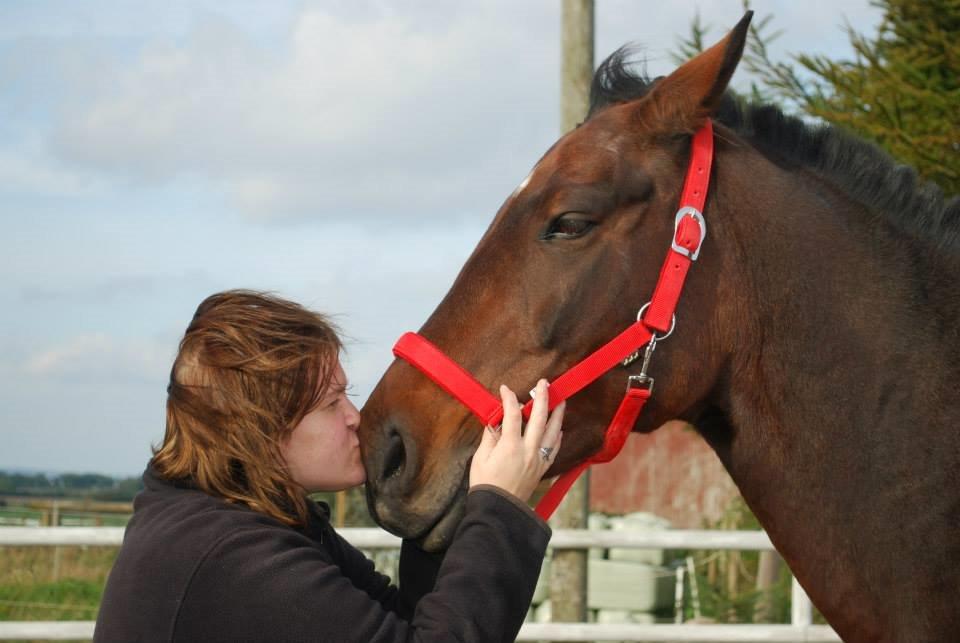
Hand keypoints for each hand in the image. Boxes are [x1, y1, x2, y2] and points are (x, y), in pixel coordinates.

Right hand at [469, 379, 564, 502]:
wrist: (498, 510)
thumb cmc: (485, 485)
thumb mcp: (481, 458)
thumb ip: (491, 436)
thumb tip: (496, 420)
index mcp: (511, 447)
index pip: (513, 415)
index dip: (509, 399)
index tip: (506, 389)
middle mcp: (528, 451)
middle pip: (540, 419)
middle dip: (543, 398)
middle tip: (544, 383)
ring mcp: (537, 460)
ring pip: (553, 433)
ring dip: (558, 415)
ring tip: (560, 401)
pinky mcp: (541, 469)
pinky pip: (554, 450)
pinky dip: (558, 437)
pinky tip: (559, 429)